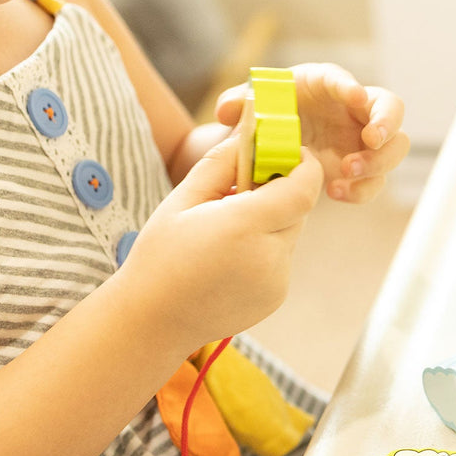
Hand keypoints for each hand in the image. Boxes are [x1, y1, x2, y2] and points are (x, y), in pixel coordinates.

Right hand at [118, 136, 323, 348]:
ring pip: (290, 233)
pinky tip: (229, 258)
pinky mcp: (277, 297)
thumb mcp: (182, 199)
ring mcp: (276, 281)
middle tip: (243, 188)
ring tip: (227, 230)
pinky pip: (282, 258)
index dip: (303, 165)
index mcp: (244, 226)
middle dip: (280, 191)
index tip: (286, 153)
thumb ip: (221, 162)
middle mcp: (269, 256)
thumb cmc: (160, 256)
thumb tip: (249, 133)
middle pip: (298, 208)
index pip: (304, 188)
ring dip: (271, 221)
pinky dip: (266, 248)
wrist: (152, 322)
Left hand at [217, 63, 407, 203]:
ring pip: (392, 150)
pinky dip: (360, 190)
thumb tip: (227, 111)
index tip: (355, 97)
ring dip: (378, 162)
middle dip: (386, 125)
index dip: (352, 87)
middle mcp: (355, 110)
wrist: (274, 143)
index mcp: (327, 85)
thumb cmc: (269, 114)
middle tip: (370, 141)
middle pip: (391, 110)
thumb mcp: (249, 105)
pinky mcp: (361, 170)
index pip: (345, 80)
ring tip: (347, 173)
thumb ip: (236, 102)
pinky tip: (335, 193)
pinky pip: (373, 182)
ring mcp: (362, 141)